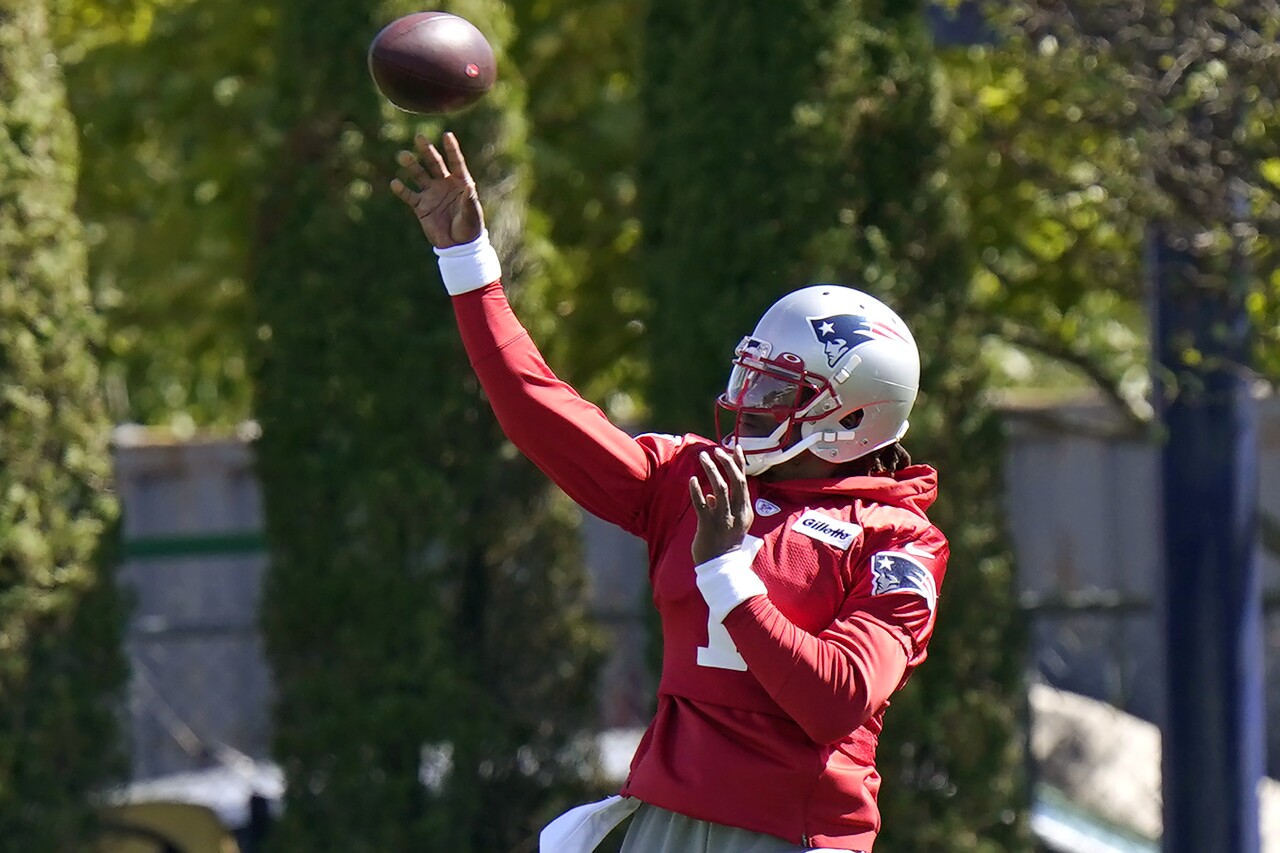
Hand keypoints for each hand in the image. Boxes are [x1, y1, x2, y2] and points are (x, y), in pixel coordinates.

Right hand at [390, 132, 484, 248]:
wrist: (458, 246)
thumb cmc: (469, 229)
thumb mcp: (471, 214)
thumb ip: (469, 200)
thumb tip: (469, 186)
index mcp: (460, 183)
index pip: (456, 162)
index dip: (452, 148)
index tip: (447, 135)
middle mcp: (444, 184)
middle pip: (434, 163)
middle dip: (427, 151)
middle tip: (419, 137)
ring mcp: (431, 194)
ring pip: (419, 175)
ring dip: (411, 165)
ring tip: (403, 156)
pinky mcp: (421, 206)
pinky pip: (409, 195)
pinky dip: (401, 189)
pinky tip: (395, 183)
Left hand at [689, 446, 754, 564]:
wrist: (719, 568)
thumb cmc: (724, 545)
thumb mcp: (732, 524)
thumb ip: (724, 507)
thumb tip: (711, 495)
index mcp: (745, 511)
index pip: (744, 481)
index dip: (740, 463)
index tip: (734, 447)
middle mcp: (737, 513)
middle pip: (737, 481)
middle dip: (727, 463)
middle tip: (716, 451)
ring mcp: (723, 519)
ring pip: (721, 489)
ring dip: (712, 470)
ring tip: (703, 457)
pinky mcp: (708, 525)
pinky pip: (701, 504)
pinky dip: (696, 490)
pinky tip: (691, 480)